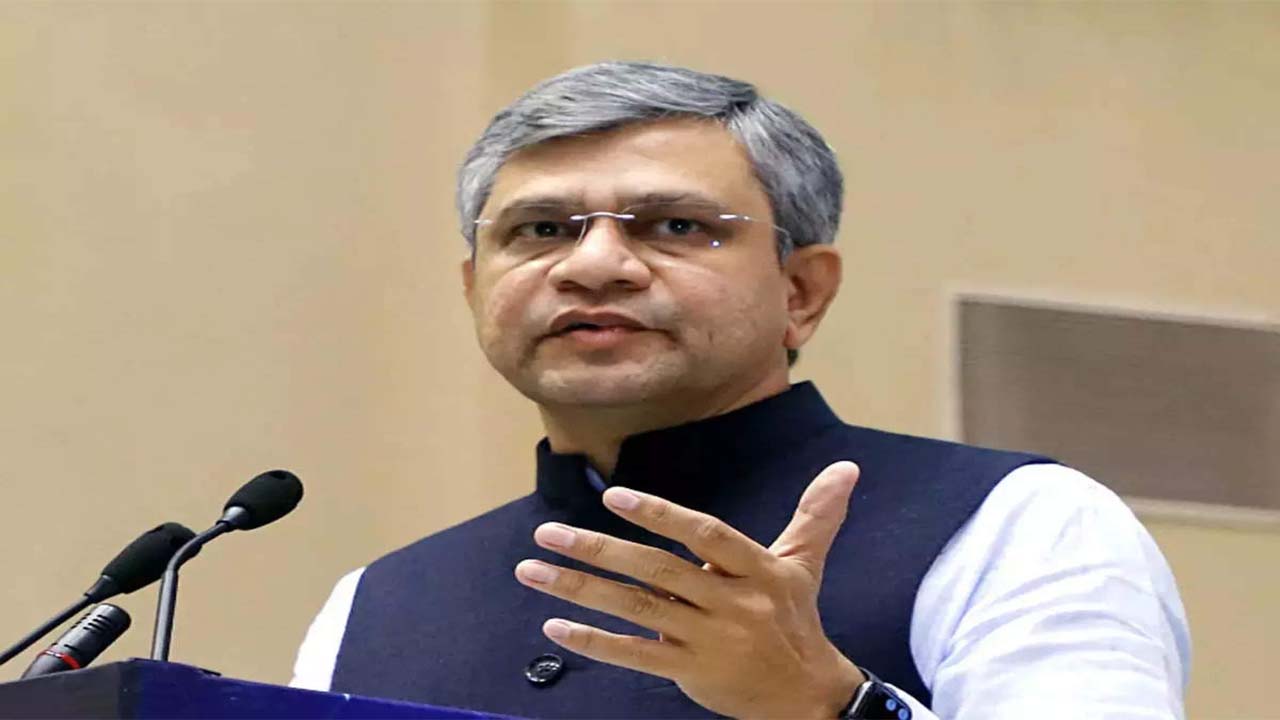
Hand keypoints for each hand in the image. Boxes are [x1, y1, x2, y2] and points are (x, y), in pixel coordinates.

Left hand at [514, 461, 865, 718]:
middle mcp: (731, 603)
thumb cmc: (796, 619)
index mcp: (756, 569)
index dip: (659, 515)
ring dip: (579, 590)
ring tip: (533, 572)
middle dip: (597, 550)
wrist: (808, 695)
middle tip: (547, 533)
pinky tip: (556, 624)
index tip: (613, 497)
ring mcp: (708, 640)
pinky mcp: (690, 672)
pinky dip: (594, 641)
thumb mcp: (805, 563)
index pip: (704, 534)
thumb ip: (816, 514)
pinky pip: (635, 655)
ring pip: (636, 610)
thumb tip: (847, 469)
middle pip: (657, 572)